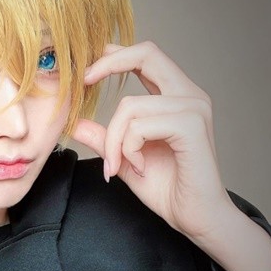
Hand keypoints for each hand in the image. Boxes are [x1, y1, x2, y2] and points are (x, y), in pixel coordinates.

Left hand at [72, 41, 233, 247]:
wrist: (195, 218)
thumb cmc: (167, 188)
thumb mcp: (124, 158)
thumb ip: (104, 137)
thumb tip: (75, 123)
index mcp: (175, 97)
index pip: (145, 56)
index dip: (114, 54)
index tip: (86, 70)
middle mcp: (189, 95)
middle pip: (147, 52)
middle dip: (108, 62)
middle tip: (83, 81)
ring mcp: (193, 108)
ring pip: (130, 105)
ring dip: (113, 140)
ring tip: (118, 165)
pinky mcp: (192, 126)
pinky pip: (139, 126)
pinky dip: (128, 149)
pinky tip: (138, 167)